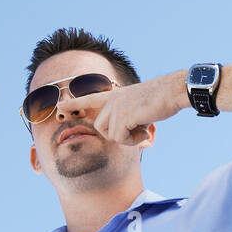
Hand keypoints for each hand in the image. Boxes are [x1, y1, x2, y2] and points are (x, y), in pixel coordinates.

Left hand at [61, 71, 183, 144]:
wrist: (172, 91)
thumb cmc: (161, 98)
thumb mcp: (139, 104)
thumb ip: (126, 114)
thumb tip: (123, 129)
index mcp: (115, 95)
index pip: (90, 98)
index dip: (74, 103)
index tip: (60, 104)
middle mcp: (112, 100)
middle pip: (100, 128)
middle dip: (117, 135)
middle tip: (136, 130)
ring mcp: (116, 107)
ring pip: (110, 135)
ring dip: (127, 138)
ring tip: (141, 128)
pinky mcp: (123, 115)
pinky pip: (120, 138)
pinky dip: (133, 140)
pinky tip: (144, 130)